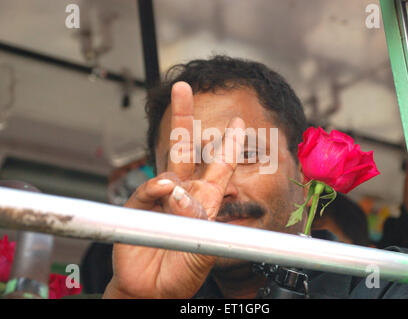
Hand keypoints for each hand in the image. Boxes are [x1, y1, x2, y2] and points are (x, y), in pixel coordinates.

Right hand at [103, 82, 244, 297]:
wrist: (152, 289)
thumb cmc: (183, 270)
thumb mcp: (204, 246)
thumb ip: (196, 219)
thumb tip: (178, 191)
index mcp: (206, 199)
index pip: (220, 165)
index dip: (228, 143)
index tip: (237, 121)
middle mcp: (183, 193)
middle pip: (185, 147)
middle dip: (184, 116)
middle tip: (182, 88)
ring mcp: (159, 198)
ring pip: (164, 164)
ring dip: (173, 171)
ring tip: (176, 203)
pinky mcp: (138, 207)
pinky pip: (148, 190)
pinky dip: (156, 190)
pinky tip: (163, 193)